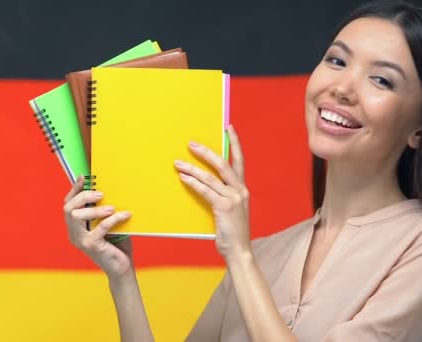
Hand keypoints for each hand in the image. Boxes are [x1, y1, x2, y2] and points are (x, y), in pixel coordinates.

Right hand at [63, 176, 133, 279]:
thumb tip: (112, 191)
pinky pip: (100, 227)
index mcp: (75, 228)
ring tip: (112, 207)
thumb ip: (105, 211)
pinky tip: (125, 215)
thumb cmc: (116, 246)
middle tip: (100, 193)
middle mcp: (74, 234)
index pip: (68, 205)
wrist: (121, 269)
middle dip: (83, 196)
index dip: (74, 190)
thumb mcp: (109, 226)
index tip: (84, 177)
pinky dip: (114, 219)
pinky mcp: (91, 246)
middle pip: (68, 208)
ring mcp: (81, 241)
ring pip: (77, 216)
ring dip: (94, 208)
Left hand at [174, 125, 250, 259]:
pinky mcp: (224, 207)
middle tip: (191, 144)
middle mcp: (240, 190)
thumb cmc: (233, 232)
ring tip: (178, 163)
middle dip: (206, 152)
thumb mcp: (232, 210)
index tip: (229, 129)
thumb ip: (223, 196)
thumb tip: (206, 184)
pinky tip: (183, 178)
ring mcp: (233, 198)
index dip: (235, 143)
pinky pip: (206, 191)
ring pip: (210, 177)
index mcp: (242, 189)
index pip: (239, 161)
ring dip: (192, 168)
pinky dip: (193, 183)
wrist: (239, 251)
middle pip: (223, 164)